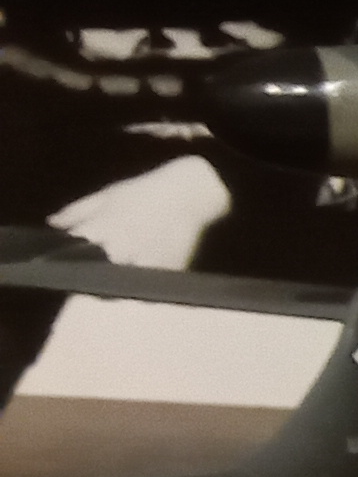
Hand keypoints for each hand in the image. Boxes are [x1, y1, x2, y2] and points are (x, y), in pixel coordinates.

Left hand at [48, 156, 232, 268]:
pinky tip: (139, 281)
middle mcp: (123, 245)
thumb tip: (52, 224)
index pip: (75, 251)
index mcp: (103, 226)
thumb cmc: (142, 191)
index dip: (69, 259)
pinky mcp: (167, 268)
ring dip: (116, 283)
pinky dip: (141, 285)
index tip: (69, 262)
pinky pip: (148, 284)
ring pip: (123, 282)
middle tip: (92, 277)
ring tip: (115, 283)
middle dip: (93, 275)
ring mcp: (145, 259)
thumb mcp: (106, 195)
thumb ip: (77, 210)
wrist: (187, 193)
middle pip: (98, 272)